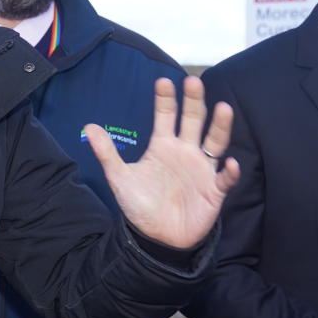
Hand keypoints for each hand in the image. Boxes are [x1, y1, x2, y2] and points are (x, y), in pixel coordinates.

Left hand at [84, 76, 239, 248]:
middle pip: (193, 120)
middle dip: (194, 102)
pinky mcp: (214, 190)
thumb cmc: (140, 203)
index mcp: (163, 145)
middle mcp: (185, 151)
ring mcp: (202, 169)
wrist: (156, 236)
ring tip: (223, 108)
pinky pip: (225, 179)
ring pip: (215, 142)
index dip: (165, 99)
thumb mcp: (119, 177)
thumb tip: (88, 126)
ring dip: (219, 126)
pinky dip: (229, 172)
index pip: (166, 116)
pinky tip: (229, 163)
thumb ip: (107, 152)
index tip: (163, 81)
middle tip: (193, 81)